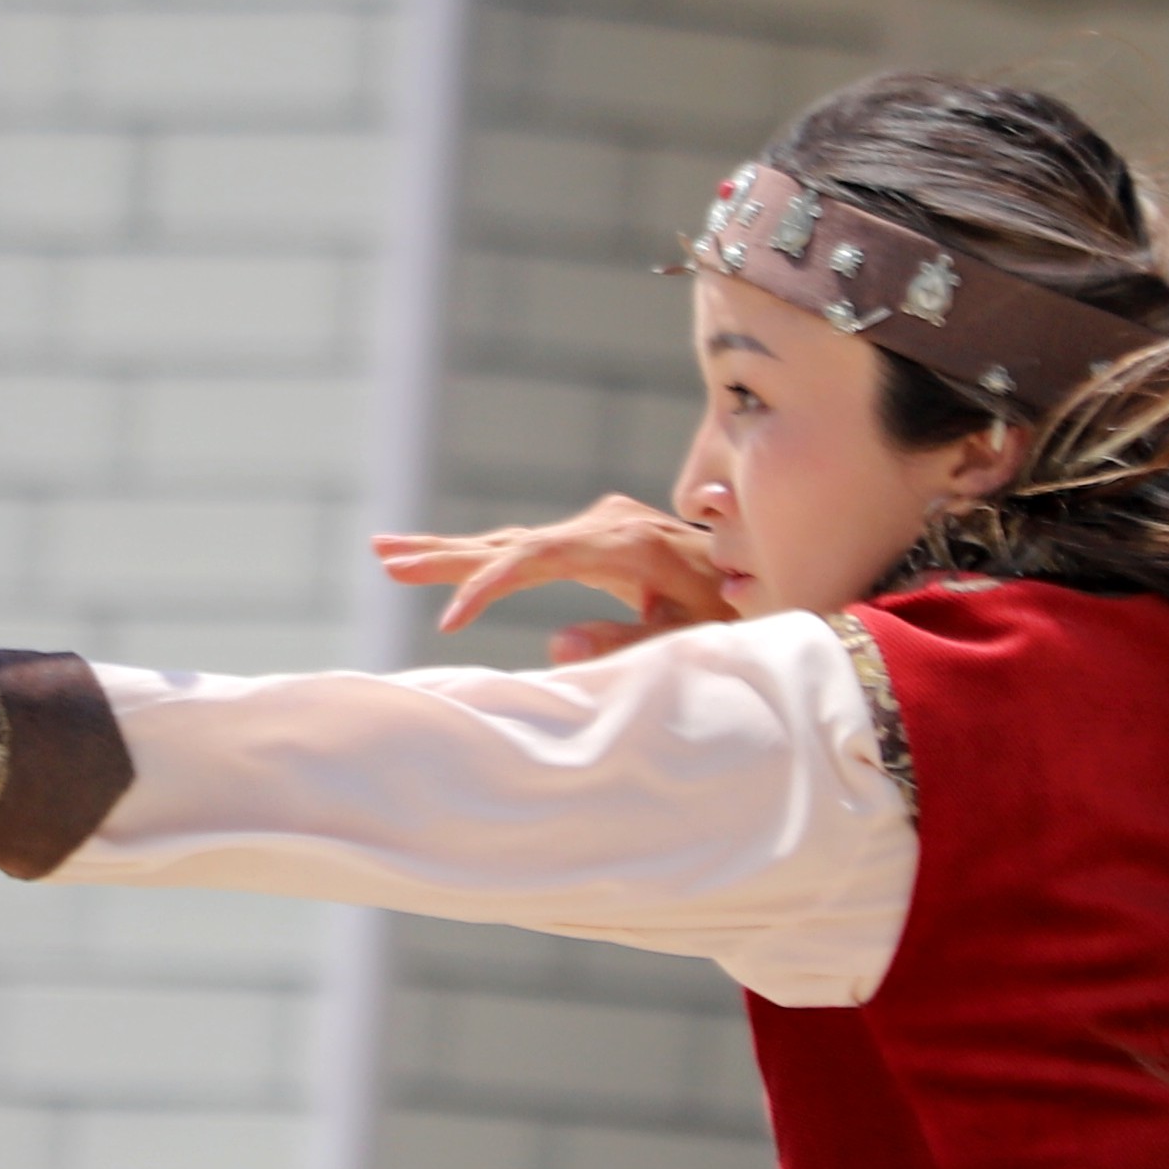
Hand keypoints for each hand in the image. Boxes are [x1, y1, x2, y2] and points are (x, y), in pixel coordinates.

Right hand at [370, 500, 737, 662]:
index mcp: (628, 544)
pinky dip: (490, 554)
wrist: (785, 581)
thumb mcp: (694, 640)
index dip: (487, 589)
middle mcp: (610, 523)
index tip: (448, 623)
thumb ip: (629, 645)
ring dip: (454, 551)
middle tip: (383, 556)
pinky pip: (535, 547)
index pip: (535, 559)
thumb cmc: (744, 619)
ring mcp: (606, 526)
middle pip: (511, 540)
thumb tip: (557, 644)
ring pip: (516, 541)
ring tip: (389, 555)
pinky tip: (456, 560)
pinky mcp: (605, 537)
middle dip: (445, 553)